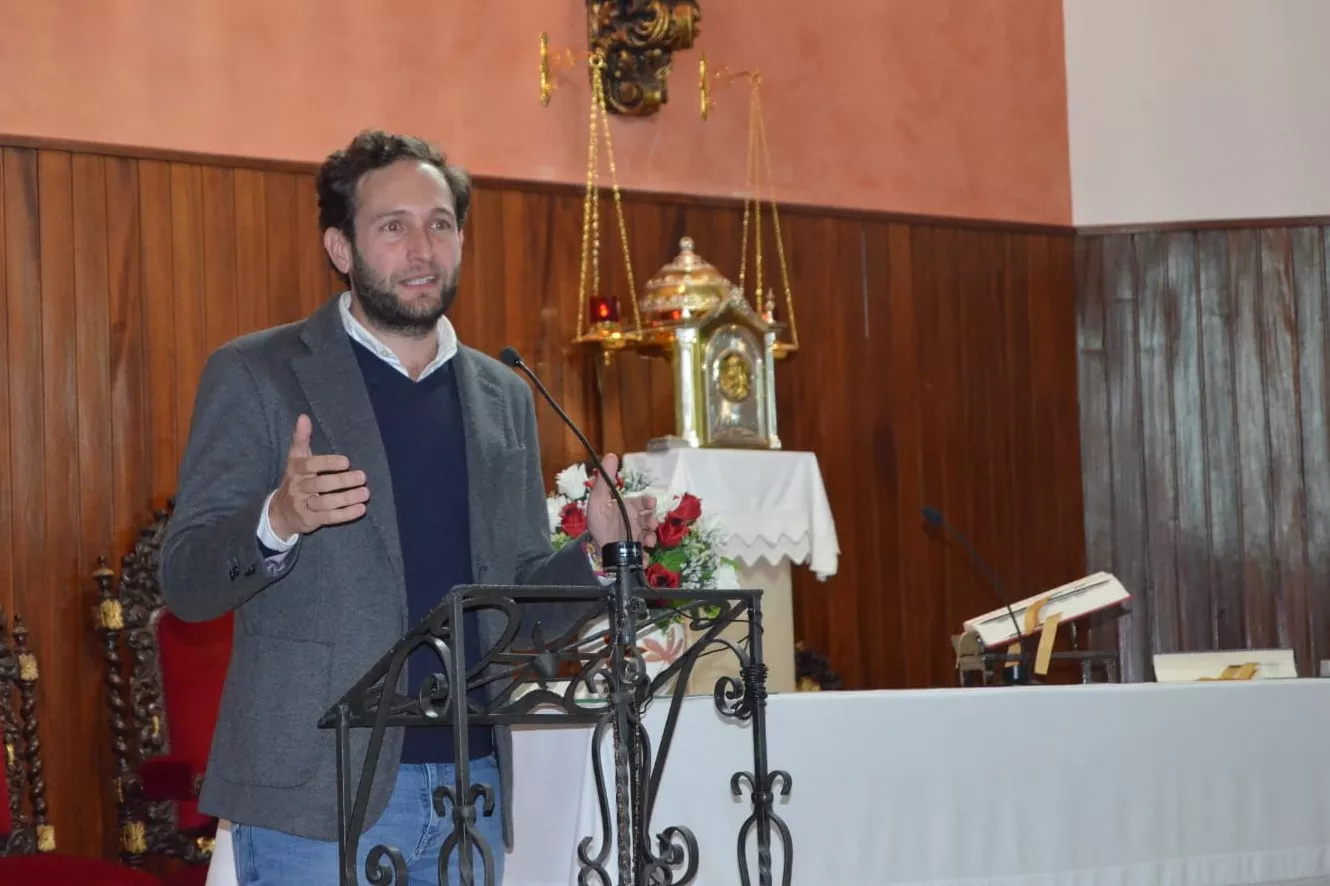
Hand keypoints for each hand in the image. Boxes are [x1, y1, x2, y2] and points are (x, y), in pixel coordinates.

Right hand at [267, 414, 369, 539]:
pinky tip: (361, 508)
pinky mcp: (310, 520)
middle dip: (342, 481)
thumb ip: (300, 438)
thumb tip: (303, 416)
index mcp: (295, 470)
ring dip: (347, 499)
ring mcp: (303, 505)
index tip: (346, 461)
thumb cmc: (295, 480)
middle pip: (320, 484)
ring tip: (365, 493)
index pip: (310, 465)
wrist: (280, 513)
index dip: (327, 463)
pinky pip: (329, 518)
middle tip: (362, 477)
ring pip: (325, 503)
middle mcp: (298, 487)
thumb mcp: (296, 459)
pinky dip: (346, 514)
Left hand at [586, 453, 658, 550]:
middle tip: (651, 524)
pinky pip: (643, 555)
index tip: (650, 503)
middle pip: (650, 519)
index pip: (643, 502)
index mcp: (630, 508)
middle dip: (653, 521)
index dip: (649, 502)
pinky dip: (644, 557)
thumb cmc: (598, 519)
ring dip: (652, 538)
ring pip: (650, 536)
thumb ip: (605, 479)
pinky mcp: (634, 552)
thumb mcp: (598, 498)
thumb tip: (611, 455)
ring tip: (647, 541)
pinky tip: (642, 558)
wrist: (593, 545)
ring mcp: (637, 536)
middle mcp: (637, 521)